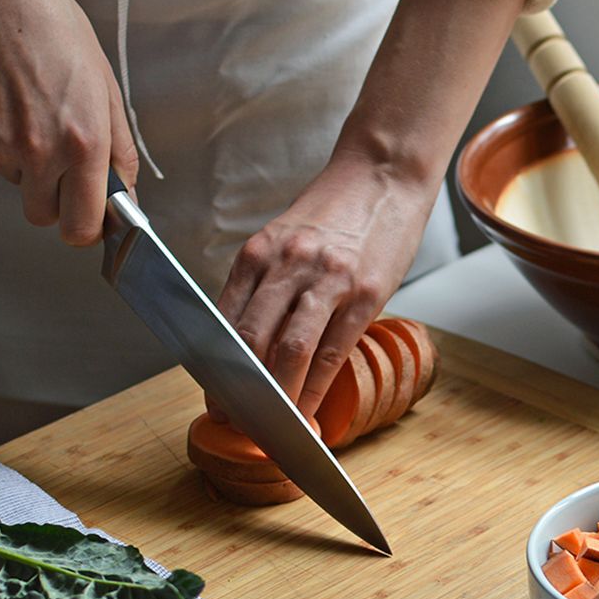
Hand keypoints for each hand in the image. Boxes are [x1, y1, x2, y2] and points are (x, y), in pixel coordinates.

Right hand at [0, 0, 137, 245]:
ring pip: (16, 182)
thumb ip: (119, 151)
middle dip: (55, 203)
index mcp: (82, 144)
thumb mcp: (106, 89)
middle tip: (61, 172)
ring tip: (32, 114)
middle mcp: (39, 151)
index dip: (87, 230)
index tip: (90, 222)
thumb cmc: (53, 31)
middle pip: (42, 216)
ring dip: (26, 164)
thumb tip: (124, 192)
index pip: (83, 225)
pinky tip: (6, 102)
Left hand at [216, 151, 438, 417]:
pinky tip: (309, 409)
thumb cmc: (335, 210)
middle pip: (250, 340)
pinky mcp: (364, 292)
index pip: (223, 321)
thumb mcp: (286, 238)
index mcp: (259, 252)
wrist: (383, 172)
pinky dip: (315, 388)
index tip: (215, 398)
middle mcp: (286, 264)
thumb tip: (250, 341)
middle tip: (238, 421)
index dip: (215, 368)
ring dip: (279, 397)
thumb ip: (266, 282)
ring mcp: (326, 279)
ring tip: (274, 426)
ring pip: (288, 350)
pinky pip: (332, 351)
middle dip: (240, 390)